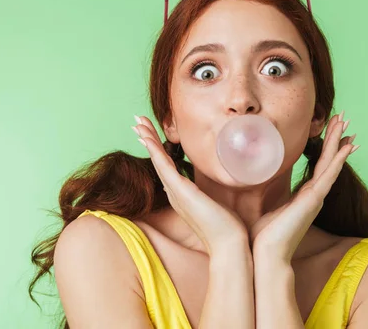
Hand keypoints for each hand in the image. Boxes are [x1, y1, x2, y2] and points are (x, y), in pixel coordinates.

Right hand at [133, 115, 248, 255]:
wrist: (230, 245)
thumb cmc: (229, 229)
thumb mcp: (221, 205)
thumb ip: (219, 194)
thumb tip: (230, 183)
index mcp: (183, 196)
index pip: (168, 167)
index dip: (159, 149)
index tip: (153, 134)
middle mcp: (176, 194)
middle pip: (158, 161)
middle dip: (148, 140)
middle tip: (138, 122)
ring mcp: (176, 193)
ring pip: (157, 160)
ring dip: (147, 139)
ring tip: (137, 122)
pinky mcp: (181, 192)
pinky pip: (163, 166)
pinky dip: (154, 150)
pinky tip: (147, 137)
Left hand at [250, 111, 357, 262]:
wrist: (265, 254)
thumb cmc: (261, 237)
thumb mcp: (264, 209)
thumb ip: (263, 194)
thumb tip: (250, 181)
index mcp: (303, 197)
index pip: (318, 167)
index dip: (325, 148)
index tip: (331, 131)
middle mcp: (313, 196)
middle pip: (328, 160)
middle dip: (335, 138)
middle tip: (342, 117)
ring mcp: (316, 197)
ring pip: (331, 163)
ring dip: (338, 142)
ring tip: (346, 122)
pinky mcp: (314, 200)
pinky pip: (328, 174)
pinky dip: (338, 159)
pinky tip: (346, 146)